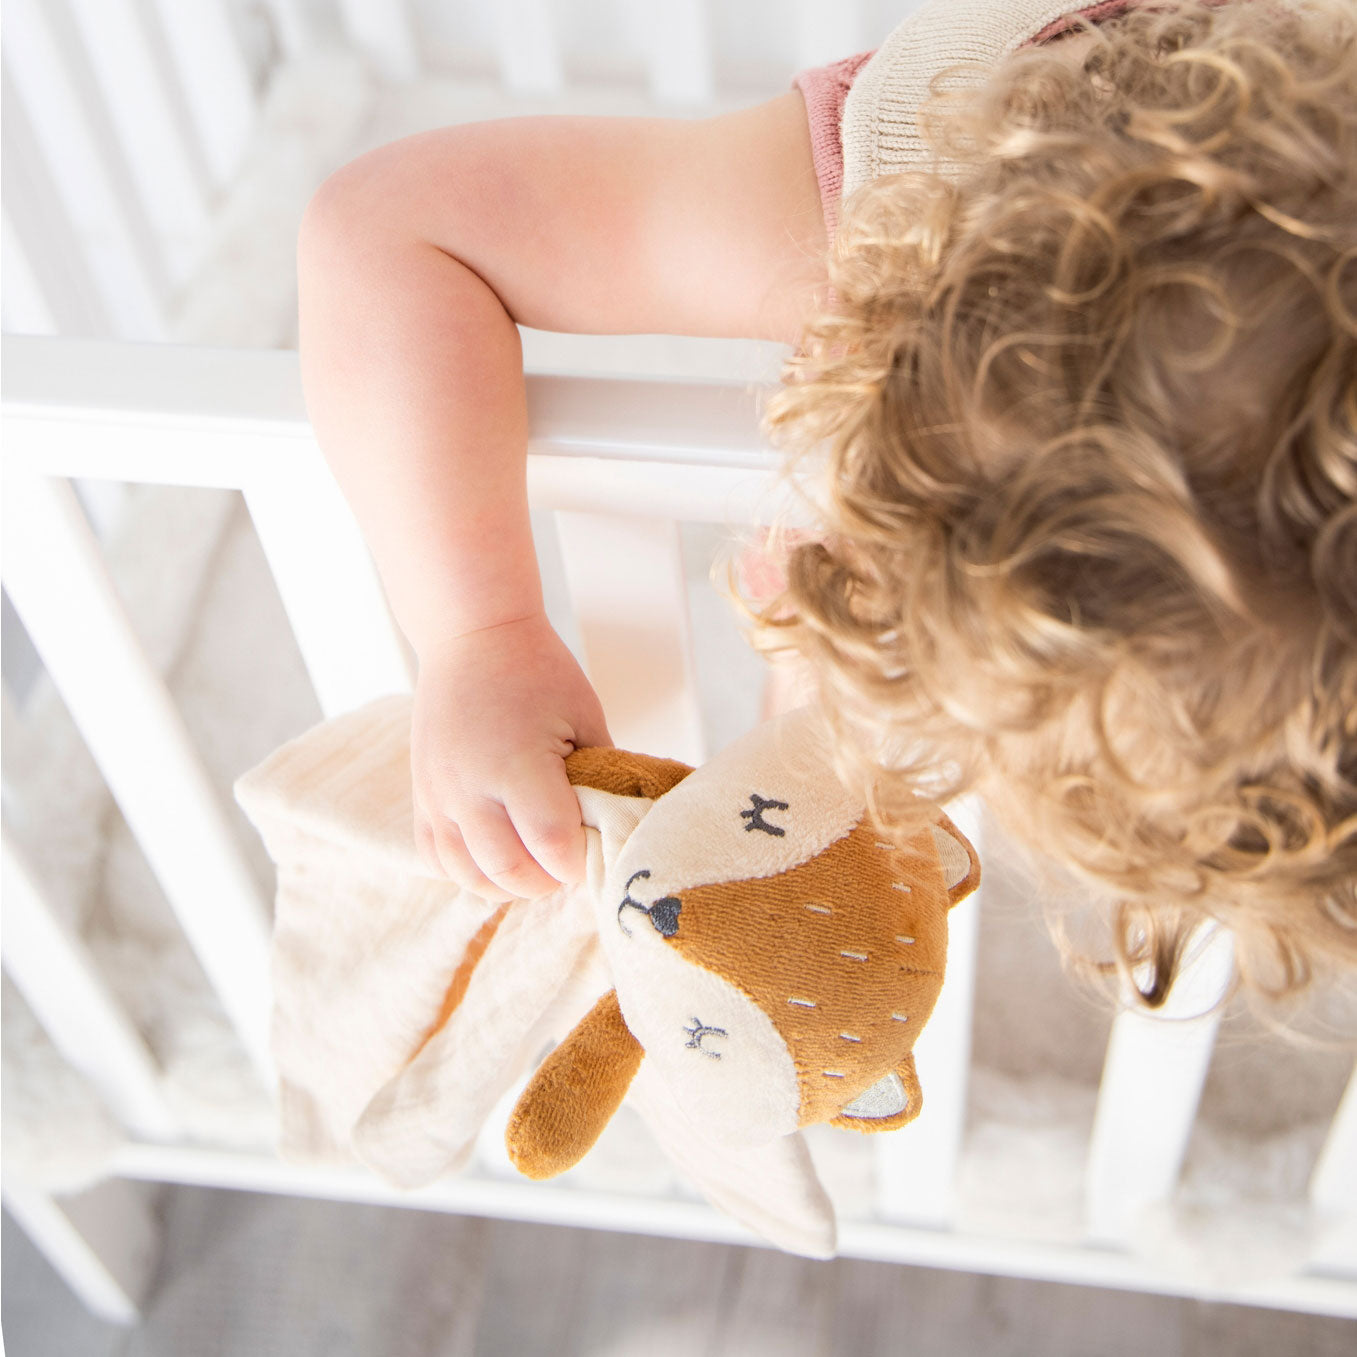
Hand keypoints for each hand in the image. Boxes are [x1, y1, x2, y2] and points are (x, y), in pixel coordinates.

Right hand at [411, 612, 611, 899]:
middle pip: (510, 872)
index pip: (552, 846)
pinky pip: (438, 859)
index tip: (593, 852)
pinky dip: (470, 871)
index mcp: (517, 764)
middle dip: (548, 882)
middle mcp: (470, 787)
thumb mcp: (586, 718)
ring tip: (536, 865)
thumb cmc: (538, 672)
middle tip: (568, 864)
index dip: (578, 862)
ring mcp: (439, 795)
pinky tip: (497, 856)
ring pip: (470, 876)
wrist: (473, 638)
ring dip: (509, 884)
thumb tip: (615, 827)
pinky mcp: (422, 797)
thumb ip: (601, 777)